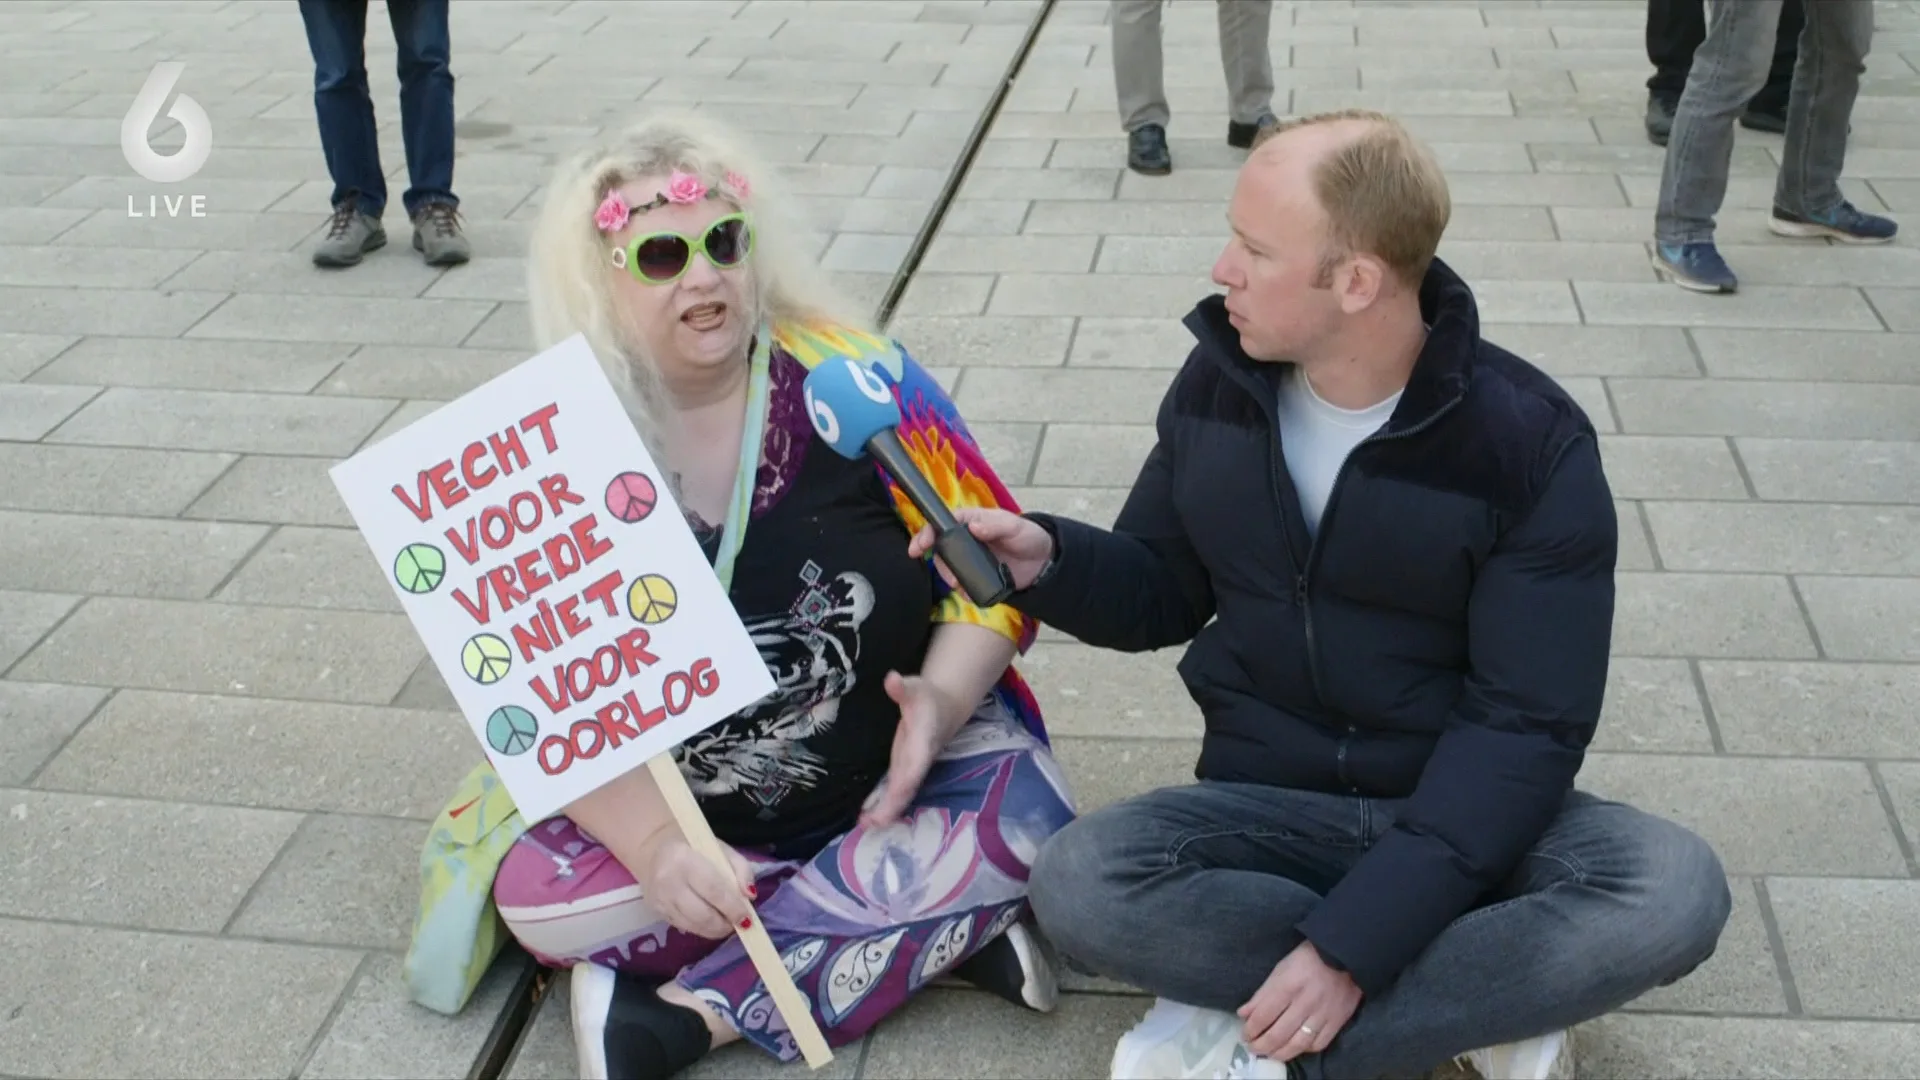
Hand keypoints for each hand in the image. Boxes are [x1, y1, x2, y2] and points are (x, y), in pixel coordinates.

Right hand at [631, 829, 757, 939]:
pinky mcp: (656, 912)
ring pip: (693, 925)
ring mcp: (660, 899)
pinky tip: (710, 922)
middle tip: (739, 924)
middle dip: (724, 924)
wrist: (655, 850)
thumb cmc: (695, 848)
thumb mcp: (722, 849)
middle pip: (702, 914)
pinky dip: (702, 929)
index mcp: (685, 859)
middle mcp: (668, 882)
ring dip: (714, 930)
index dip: (732, 907)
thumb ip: (741, 869)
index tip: (747, 918)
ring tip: (727, 924)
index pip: (713, 889)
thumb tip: (750, 896)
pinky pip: (684, 927)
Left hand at [860, 671, 956, 827]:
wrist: (943, 708)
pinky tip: (865, 819)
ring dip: (885, 811)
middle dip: (892, 806)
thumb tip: (891, 679)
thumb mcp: (916, 688)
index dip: (906, 779)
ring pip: (901, 795)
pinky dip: (882, 806)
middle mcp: (918, 762)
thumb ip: (903, 688)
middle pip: (907, 787)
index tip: (896, 792)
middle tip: (873, 823)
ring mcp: (910, 769)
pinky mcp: (902, 771)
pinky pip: (893, 793)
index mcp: (923, 743)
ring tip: (865, 825)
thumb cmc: (927, 697)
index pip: (916, 764)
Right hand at [906, 507, 1054, 591]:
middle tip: (950, 578)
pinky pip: (962, 585)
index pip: (942, 523)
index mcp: (971, 521)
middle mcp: (965, 539)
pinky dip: (962, 591)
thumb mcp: (1015, 526)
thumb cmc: (1028, 536)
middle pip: (940, 550)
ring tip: (960, 586)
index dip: (927, 533)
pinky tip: (970, 593)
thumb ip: (995, 525)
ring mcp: (969, 559)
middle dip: (940, 565)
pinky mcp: (975, 577)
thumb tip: (973, 527)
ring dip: (950, 578)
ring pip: (948, 569)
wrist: (1042, 563)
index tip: (918, 547)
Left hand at [1237, 941, 1361, 1061]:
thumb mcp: (1280, 969)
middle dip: (1261, 1045)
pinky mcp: (1338, 1021)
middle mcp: (1305, 1003)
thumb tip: (1243, 1014)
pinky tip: (1295, 1047)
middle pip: (1278, 1034)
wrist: (1345, 955)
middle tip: (1253, 1048)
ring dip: (1279, 1053)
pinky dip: (1304, 1049)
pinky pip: (1318, 1044)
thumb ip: (1262, 994)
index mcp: (1288, 985)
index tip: (1245, 1035)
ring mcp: (1323, 1014)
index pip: (1263, 1016)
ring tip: (1269, 1054)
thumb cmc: (1307, 959)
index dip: (1251, 1030)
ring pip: (1298, 1044)